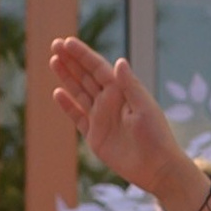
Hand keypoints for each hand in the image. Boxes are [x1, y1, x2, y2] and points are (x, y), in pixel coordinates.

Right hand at [48, 39, 191, 201]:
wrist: (157, 169)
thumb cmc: (156, 136)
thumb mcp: (144, 108)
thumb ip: (130, 85)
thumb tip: (119, 61)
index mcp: (122, 92)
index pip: (99, 68)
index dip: (83, 55)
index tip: (67, 42)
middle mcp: (110, 102)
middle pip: (86, 76)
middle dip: (71, 61)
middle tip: (54, 44)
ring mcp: (101, 118)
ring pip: (79, 92)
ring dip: (67, 77)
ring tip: (53, 61)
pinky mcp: (95, 136)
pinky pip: (77, 117)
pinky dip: (67, 105)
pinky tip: (57, 92)